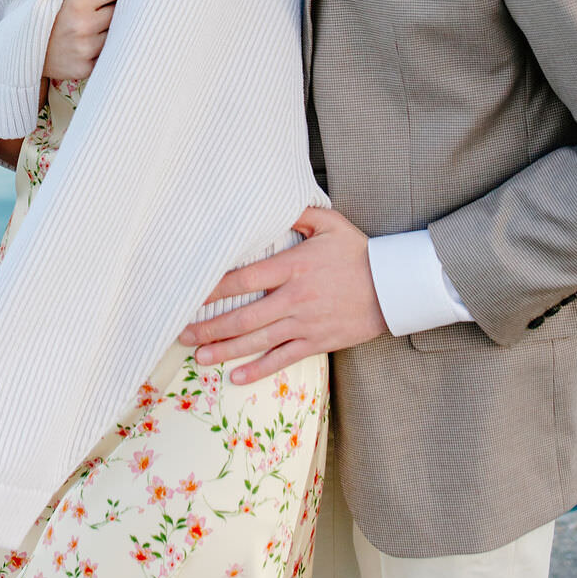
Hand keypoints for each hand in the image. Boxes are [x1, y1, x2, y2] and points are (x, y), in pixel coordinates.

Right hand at [43, 0, 121, 80]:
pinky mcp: (86, 68)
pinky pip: (109, 54)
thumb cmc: (50, 16)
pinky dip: (105, 49)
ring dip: (113, 30)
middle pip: (120, 11)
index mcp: (76, 3)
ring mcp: (85, 50)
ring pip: (117, 34)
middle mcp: (82, 27)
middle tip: (105, 9)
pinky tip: (91, 45)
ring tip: (97, 27)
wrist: (23, 48)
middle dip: (117, 8)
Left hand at [179, 207, 388, 384]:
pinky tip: (237, 376)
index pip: (245, 279)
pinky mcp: (318, 342)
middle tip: (182, 334)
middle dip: (210, 327)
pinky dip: (259, 369)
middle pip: (244, 316)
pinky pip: (283, 358)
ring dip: (226, 350)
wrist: (394, 287)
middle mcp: (295, 298)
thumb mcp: (331, 223)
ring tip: (199, 357)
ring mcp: (306, 323)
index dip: (214, 288)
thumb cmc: (360, 252)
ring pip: (258, 340)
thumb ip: (300, 213)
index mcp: (294, 267)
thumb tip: (274, 201)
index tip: (190, 294)